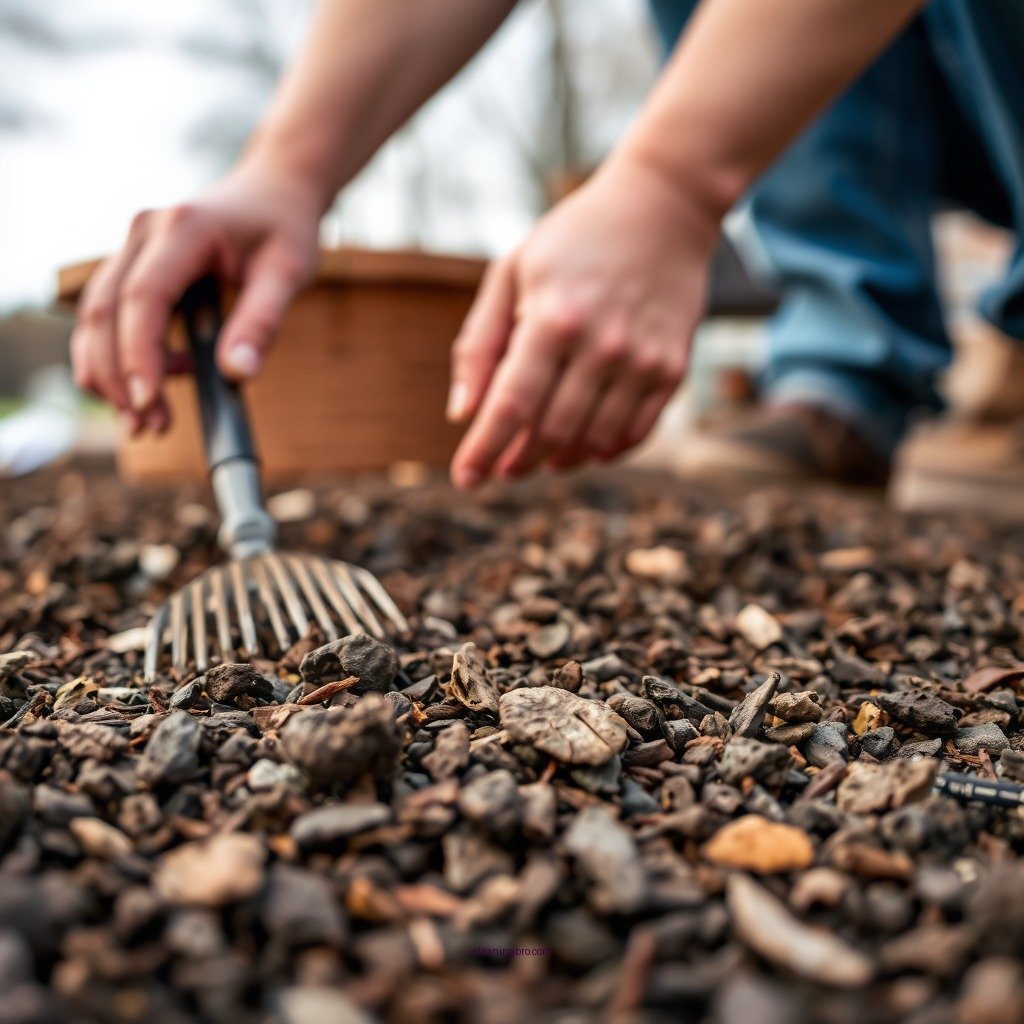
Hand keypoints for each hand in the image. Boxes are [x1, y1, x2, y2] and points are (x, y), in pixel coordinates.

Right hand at [70, 161, 321, 433]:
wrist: (274, 190)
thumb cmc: (285, 229)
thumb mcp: (289, 272)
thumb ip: (262, 321)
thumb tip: (237, 374)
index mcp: (182, 228)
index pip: (143, 298)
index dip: (140, 354)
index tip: (150, 402)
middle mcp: (143, 232)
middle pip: (104, 311)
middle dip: (118, 377)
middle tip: (149, 429)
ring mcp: (131, 248)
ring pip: (96, 317)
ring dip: (110, 375)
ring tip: (147, 424)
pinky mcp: (132, 267)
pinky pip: (109, 318)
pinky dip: (120, 359)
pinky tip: (158, 388)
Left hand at [447, 155, 717, 488]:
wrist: (664, 208)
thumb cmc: (572, 240)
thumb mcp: (511, 273)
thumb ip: (479, 344)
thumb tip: (462, 413)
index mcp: (553, 318)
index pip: (511, 406)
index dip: (483, 450)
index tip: (465, 478)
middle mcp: (602, 346)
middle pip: (550, 433)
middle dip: (518, 461)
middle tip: (502, 466)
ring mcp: (643, 362)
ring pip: (593, 442)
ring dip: (558, 460)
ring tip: (539, 457)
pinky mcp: (672, 370)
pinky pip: (634, 433)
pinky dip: (603, 451)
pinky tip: (583, 448)